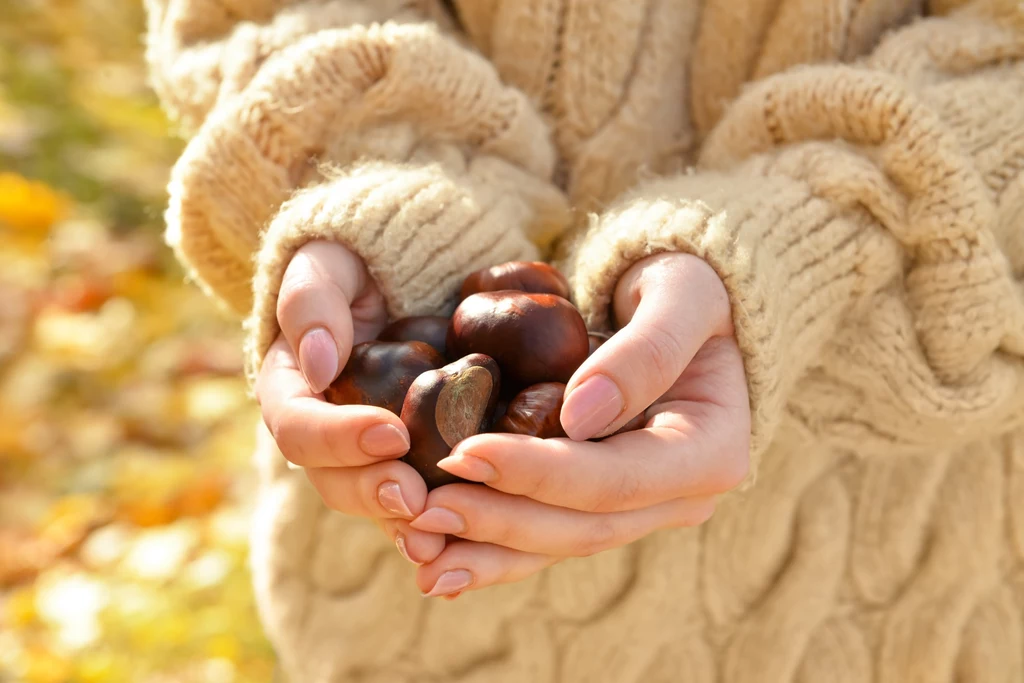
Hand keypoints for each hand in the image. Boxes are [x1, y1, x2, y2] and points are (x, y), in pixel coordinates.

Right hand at [255, 240, 444, 566]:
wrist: (397, 275)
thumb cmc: (353, 263)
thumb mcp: (325, 263)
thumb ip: (311, 303)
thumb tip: (318, 362)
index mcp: (290, 390)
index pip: (296, 427)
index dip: (337, 438)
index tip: (389, 433)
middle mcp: (322, 433)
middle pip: (334, 480)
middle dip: (374, 491)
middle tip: (416, 495)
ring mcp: (366, 454)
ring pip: (376, 500)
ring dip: (407, 521)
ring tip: (442, 526)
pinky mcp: (411, 461)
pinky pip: (421, 501)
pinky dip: (441, 522)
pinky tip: (472, 530)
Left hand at [408, 253, 749, 597]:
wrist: (687, 306)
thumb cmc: (688, 288)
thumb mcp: (683, 296)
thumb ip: (645, 353)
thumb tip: (580, 417)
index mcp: (709, 452)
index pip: (614, 479)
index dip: (537, 474)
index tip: (464, 454)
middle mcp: (678, 497)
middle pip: (580, 526)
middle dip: (499, 521)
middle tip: (422, 510)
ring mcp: (640, 507)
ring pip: (557, 544)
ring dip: (486, 550)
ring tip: (419, 549)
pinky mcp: (602, 503)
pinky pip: (545, 534)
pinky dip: (493, 548)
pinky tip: (439, 562)